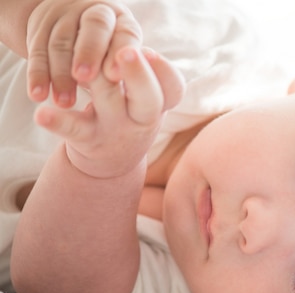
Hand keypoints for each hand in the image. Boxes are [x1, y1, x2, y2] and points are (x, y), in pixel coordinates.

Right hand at [26, 0, 141, 107]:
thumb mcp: (122, 59)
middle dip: (87, 53)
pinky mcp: (40, 28)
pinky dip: (37, 75)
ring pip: (61, 42)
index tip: (115, 75)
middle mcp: (96, 13)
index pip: (124, 33)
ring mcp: (66, 17)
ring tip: (64, 102)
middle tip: (83, 77)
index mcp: (123, 22)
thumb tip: (128, 92)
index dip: (120, 51)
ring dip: (61, 73)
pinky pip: (38, 51)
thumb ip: (126, 72)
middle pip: (93, 27)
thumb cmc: (109, 55)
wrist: (72, 30)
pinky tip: (39, 94)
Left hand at [34, 46, 183, 178]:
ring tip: (84, 69)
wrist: (113, 163)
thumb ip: (142, 72)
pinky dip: (57, 122)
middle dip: (139, 74)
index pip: (173, 87)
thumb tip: (133, 48)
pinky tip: (42, 114)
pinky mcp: (88, 139)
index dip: (164, 70)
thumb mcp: (145, 99)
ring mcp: (115, 128)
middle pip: (149, 97)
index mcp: (158, 103)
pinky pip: (74, 129)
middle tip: (128, 51)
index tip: (148, 52)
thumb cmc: (130, 117)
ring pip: (109, 101)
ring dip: (98, 80)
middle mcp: (142, 117)